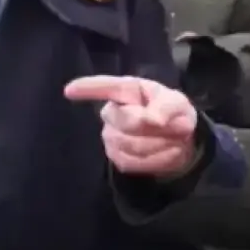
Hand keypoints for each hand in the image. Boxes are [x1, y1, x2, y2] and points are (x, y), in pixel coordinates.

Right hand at [64, 75, 197, 176]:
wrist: (181, 141)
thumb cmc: (174, 114)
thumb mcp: (178, 104)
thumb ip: (165, 108)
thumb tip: (153, 120)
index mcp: (128, 90)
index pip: (105, 87)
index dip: (88, 88)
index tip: (69, 91)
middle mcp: (113, 112)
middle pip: (127, 122)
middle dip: (157, 128)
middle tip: (179, 128)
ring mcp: (110, 135)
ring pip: (132, 145)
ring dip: (160, 144)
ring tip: (174, 140)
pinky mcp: (116, 157)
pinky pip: (133, 162)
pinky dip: (157, 160)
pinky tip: (168, 153)